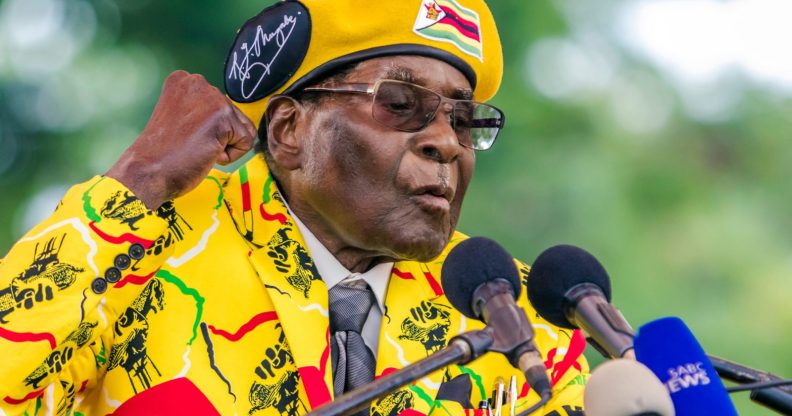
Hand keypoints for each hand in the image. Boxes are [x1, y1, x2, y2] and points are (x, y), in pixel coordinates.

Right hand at [106, 70, 256, 208]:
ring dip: (224, 146)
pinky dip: (230, 156)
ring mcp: (211, 97)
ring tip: (195, 147)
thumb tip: (234, 119)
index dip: (206, 130)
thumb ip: (202, 110)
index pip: (219, 107)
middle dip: (218, 137)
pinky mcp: (223, 116)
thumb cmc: (162, 154)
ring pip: (242, 129)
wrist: (148, 172)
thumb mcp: (181, 118)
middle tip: (187, 143)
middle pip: (233, 116)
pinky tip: (204, 153)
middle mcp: (197, 81)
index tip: (181, 135)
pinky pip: (247, 142)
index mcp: (183, 80)